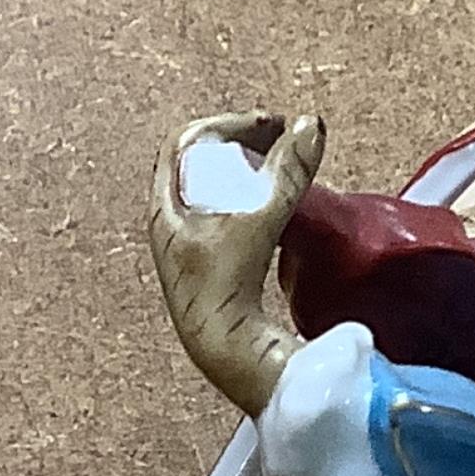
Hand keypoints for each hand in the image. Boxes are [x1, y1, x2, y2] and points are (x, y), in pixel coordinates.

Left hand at [151, 110, 323, 413]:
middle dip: (243, 144)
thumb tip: (308, 126)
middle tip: (280, 140)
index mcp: (166, 206)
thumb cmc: (224, 292)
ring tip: (283, 168)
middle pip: (203, 161)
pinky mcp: (214, 265)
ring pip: (217, 189)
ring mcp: (192, 245)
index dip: (230, 124)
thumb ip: (286, 173)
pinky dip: (254, 200)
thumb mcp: (257, 220)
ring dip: (250, 172)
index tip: (267, 125)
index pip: (189, 140)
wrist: (226, 351)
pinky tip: (280, 210)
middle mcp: (172, 223)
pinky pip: (230, 214)